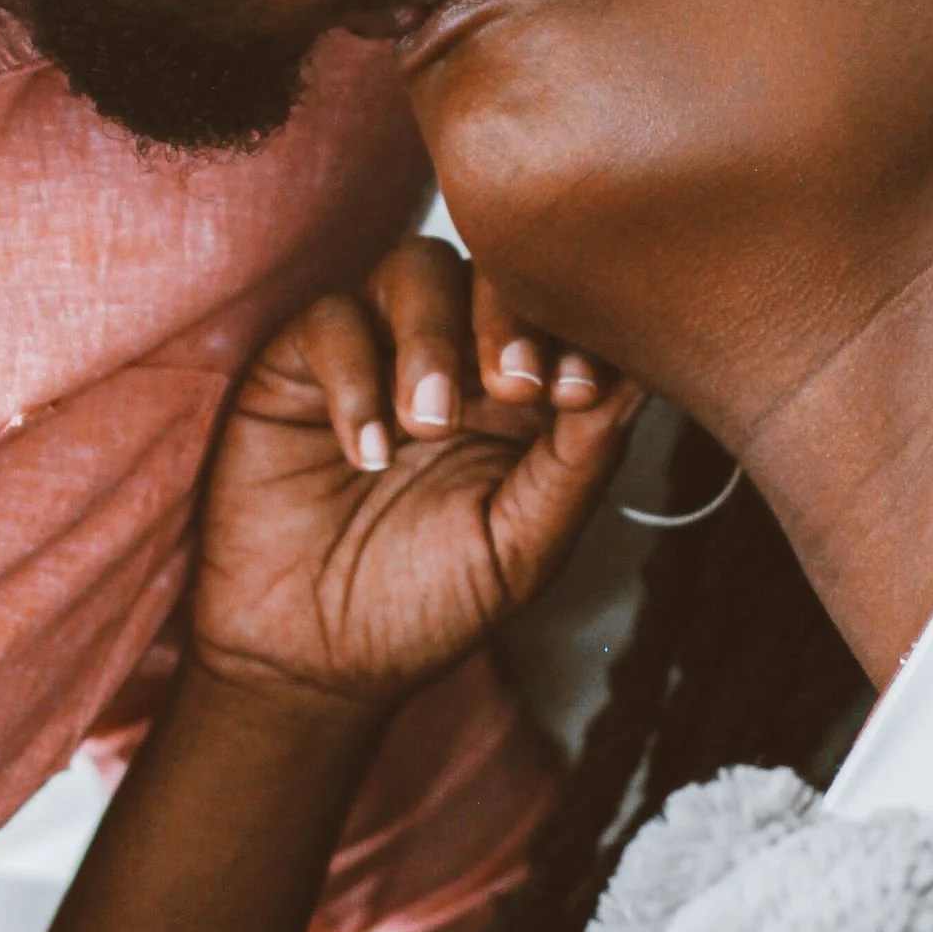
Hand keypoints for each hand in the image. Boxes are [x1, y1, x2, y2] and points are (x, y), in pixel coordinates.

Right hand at [191, 236, 639, 714]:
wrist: (311, 661)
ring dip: (433, 337)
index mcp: (525, 398)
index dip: (579, 336)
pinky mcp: (298, 365)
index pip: (565, 322)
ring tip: (429, 423)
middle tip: (513, 387)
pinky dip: (354, 375)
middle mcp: (457, 358)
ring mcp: (376, 351)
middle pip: (493, 271)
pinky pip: (331, 319)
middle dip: (510, 319)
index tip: (578, 391)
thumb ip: (575, 467)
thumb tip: (635, 382)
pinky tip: (368, 453)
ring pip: (415, 270)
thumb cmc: (425, 606)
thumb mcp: (519, 550)